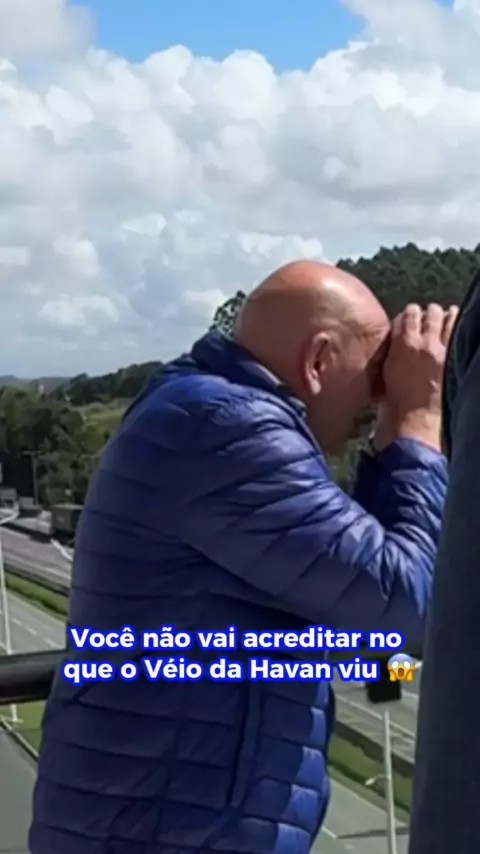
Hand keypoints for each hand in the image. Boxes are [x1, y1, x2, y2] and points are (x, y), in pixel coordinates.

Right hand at [374, 303, 458, 450]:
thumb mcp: (387, 372)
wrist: (415, 419)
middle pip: (427, 313)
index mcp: (401, 345)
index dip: (409, 314)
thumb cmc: (397, 401)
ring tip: (445, 315)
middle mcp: (421, 342)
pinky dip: (455, 323)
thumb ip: (393, 351)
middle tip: (427, 317)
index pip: (406, 316)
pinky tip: (455, 324)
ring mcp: (440, 349)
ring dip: (443, 315)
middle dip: (427, 314)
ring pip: (445, 317)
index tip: (410, 317)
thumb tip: (399, 341)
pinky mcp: (452, 358)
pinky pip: (456, 331)